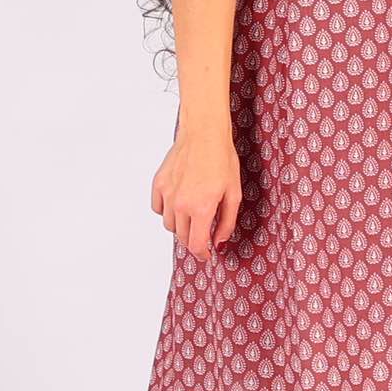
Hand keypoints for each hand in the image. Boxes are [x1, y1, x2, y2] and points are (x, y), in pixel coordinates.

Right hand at [150, 122, 241, 261]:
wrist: (203, 134)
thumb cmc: (222, 160)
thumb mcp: (234, 194)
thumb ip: (227, 222)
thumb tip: (219, 242)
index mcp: (201, 209)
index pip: (196, 245)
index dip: (202, 255)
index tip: (206, 256)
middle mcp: (180, 205)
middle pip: (182, 237)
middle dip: (194, 241)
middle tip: (203, 235)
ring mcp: (167, 195)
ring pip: (169, 225)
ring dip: (180, 227)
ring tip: (192, 215)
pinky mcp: (158, 184)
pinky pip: (157, 209)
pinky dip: (166, 211)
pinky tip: (178, 204)